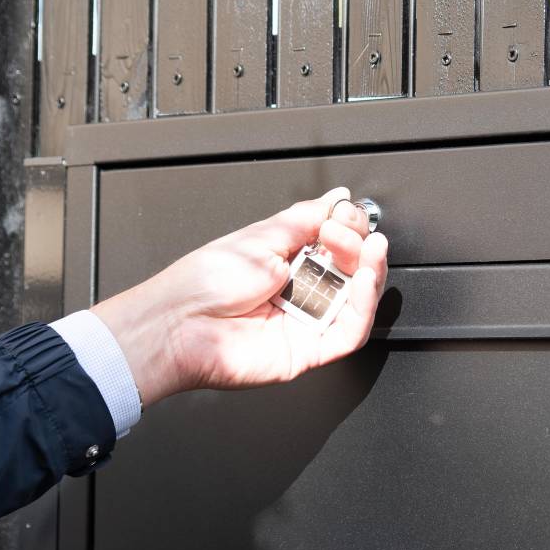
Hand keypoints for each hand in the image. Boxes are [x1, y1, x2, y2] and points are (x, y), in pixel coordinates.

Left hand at [90, 188, 388, 405]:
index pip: (338, 243)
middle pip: (353, 271)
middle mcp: (302, 291)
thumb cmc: (203, 283)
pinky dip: (363, 306)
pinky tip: (361, 281)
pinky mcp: (309, 352)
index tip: (345, 215)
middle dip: (360, 246)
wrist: (178, 324)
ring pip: (358, 302)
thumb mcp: (260, 236)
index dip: (350, 227)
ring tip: (368, 249)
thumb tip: (338, 198)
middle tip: (348, 233)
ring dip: (371, 273)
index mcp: (289, 260)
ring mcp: (306, 322)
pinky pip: (349, 333)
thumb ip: (306, 218)